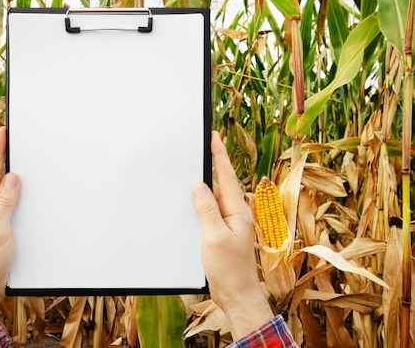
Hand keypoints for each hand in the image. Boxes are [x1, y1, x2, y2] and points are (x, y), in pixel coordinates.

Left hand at [0, 126, 19, 324]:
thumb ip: (4, 202)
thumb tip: (11, 178)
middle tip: (10, 138)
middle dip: (2, 157)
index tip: (3, 132)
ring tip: (15, 157)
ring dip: (8, 175)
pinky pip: (6, 204)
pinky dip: (14, 194)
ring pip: (1, 191)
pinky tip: (20, 191)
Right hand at [191, 132, 272, 339]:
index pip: (226, 176)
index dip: (219, 155)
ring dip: (206, 179)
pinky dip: (202, 198)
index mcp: (237, 210)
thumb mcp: (215, 237)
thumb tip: (199, 186)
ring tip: (197, 162)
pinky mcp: (221, 231)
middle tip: (204, 142)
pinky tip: (194, 196)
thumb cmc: (229, 269)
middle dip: (213, 161)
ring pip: (215, 194)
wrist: (236, 294)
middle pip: (221, 181)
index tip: (214, 136)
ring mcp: (228, 222)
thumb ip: (207, 210)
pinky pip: (210, 208)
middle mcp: (234, 213)